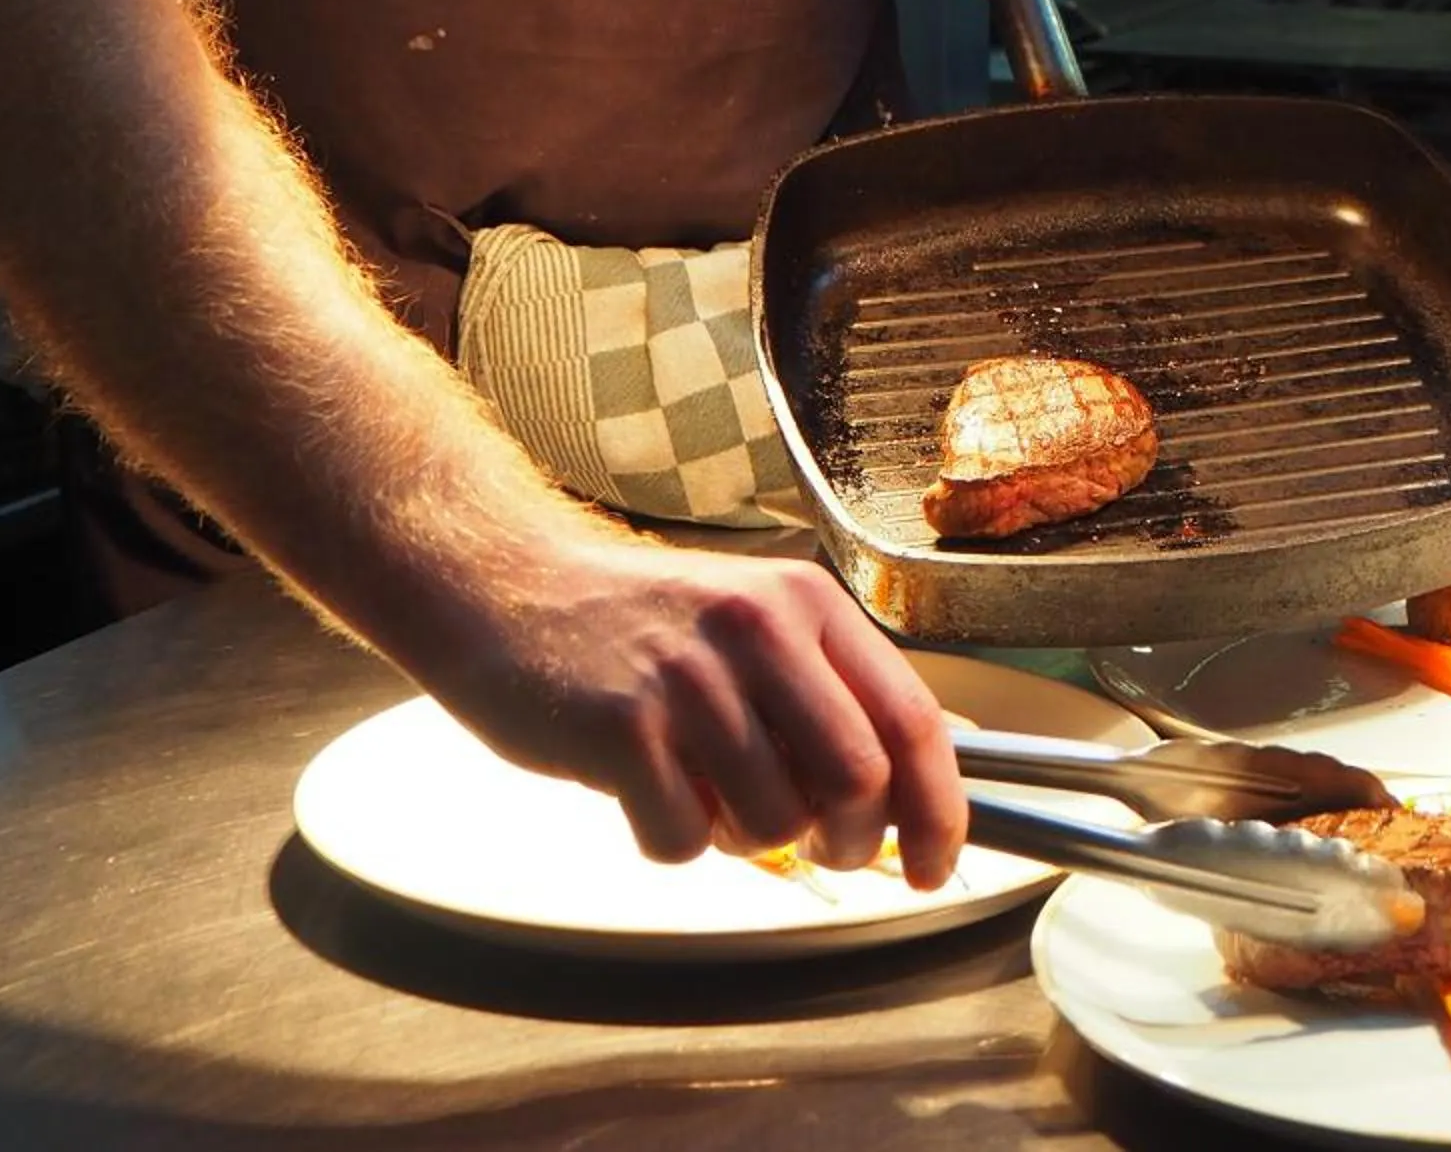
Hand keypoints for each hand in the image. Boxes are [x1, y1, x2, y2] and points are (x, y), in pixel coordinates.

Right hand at [410, 534, 969, 888]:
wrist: (510, 586)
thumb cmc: (641, 624)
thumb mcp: (756, 625)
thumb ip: (836, 690)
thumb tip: (928, 770)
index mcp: (808, 605)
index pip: (912, 718)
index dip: (940, 808)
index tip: (937, 864)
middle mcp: (760, 631)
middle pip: (858, 780)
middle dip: (853, 841)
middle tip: (823, 848)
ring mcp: (689, 678)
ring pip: (774, 822)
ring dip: (749, 839)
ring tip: (708, 791)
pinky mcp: (621, 728)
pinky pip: (681, 840)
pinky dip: (671, 840)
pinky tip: (645, 788)